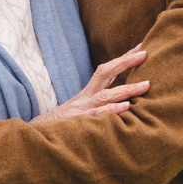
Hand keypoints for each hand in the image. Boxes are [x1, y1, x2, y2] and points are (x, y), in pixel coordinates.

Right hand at [30, 46, 149, 123]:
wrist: (37, 135)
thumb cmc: (63, 125)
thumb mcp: (81, 110)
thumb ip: (99, 104)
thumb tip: (124, 102)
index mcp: (88, 93)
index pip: (107, 71)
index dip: (123, 59)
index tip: (140, 48)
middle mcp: (85, 97)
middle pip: (105, 73)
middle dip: (125, 62)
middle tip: (144, 54)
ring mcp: (81, 109)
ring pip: (105, 95)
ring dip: (127, 89)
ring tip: (145, 85)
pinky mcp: (78, 123)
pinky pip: (97, 115)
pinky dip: (111, 110)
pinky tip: (125, 108)